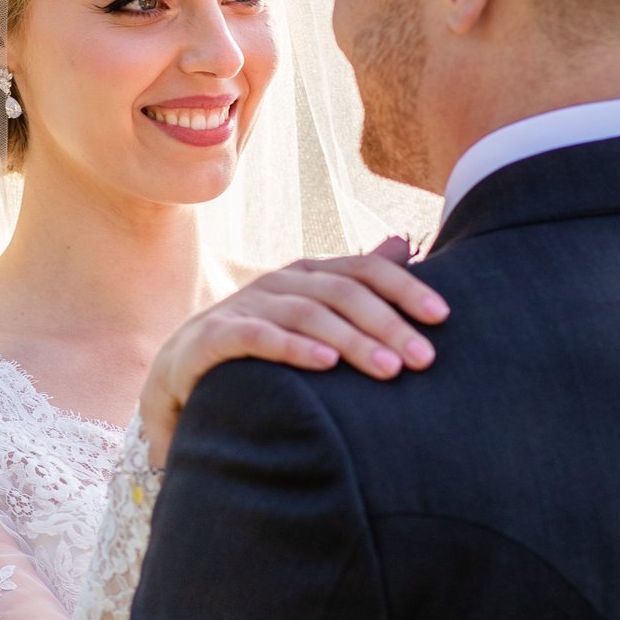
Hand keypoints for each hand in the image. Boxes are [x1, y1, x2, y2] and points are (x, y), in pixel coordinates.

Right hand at [139, 235, 447, 467]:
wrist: (177, 375)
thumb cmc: (256, 347)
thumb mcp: (308, 314)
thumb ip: (352, 284)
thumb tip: (403, 245)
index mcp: (306, 275)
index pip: (363, 271)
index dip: (404, 288)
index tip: (442, 317)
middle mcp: (278, 282)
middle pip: (342, 293)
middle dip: (388, 324)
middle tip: (424, 358)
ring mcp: (245, 306)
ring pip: (308, 314)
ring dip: (352, 341)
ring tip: (389, 370)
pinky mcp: (214, 337)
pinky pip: (258, 337)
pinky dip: (294, 348)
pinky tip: (326, 364)